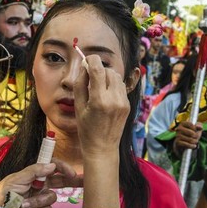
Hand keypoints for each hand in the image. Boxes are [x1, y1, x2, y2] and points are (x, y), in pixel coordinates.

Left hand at [0, 159, 77, 207]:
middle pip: (61, 182)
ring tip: (25, 203)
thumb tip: (52, 165)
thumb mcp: (18, 177)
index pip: (54, 167)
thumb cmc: (4, 191)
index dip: (64, 168)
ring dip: (39, 201)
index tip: (72, 173)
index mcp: (36, 174)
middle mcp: (41, 185)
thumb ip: (35, 170)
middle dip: (72, 181)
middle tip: (84, 181)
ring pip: (52, 199)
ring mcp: (41, 198)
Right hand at [72, 54, 124, 207]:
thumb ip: (80, 84)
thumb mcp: (78, 107)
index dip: (92, 60)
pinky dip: (112, 85)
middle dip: (99, 70)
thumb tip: (84, 66)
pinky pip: (121, 86)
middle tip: (90, 76)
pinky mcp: (127, 105)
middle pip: (109, 71)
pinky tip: (105, 95)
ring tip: (98, 86)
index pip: (99, 70)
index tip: (87, 59)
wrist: (102, 148)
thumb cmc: (86, 129)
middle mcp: (114, 100)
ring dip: (107, 76)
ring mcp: (123, 102)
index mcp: (99, 100)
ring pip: (117, 77)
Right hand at [174, 121, 202, 153]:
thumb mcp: (196, 128)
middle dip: (196, 136)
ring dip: (195, 141)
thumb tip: (200, 127)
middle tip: (196, 137)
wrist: (184, 143)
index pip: (191, 125)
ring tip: (195, 141)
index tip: (195, 130)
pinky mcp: (177, 142)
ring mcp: (178, 135)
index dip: (195, 128)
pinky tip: (194, 145)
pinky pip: (187, 144)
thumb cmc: (191, 134)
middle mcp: (179, 128)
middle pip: (191, 133)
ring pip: (190, 139)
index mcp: (183, 123)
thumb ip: (199, 125)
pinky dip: (192, 146)